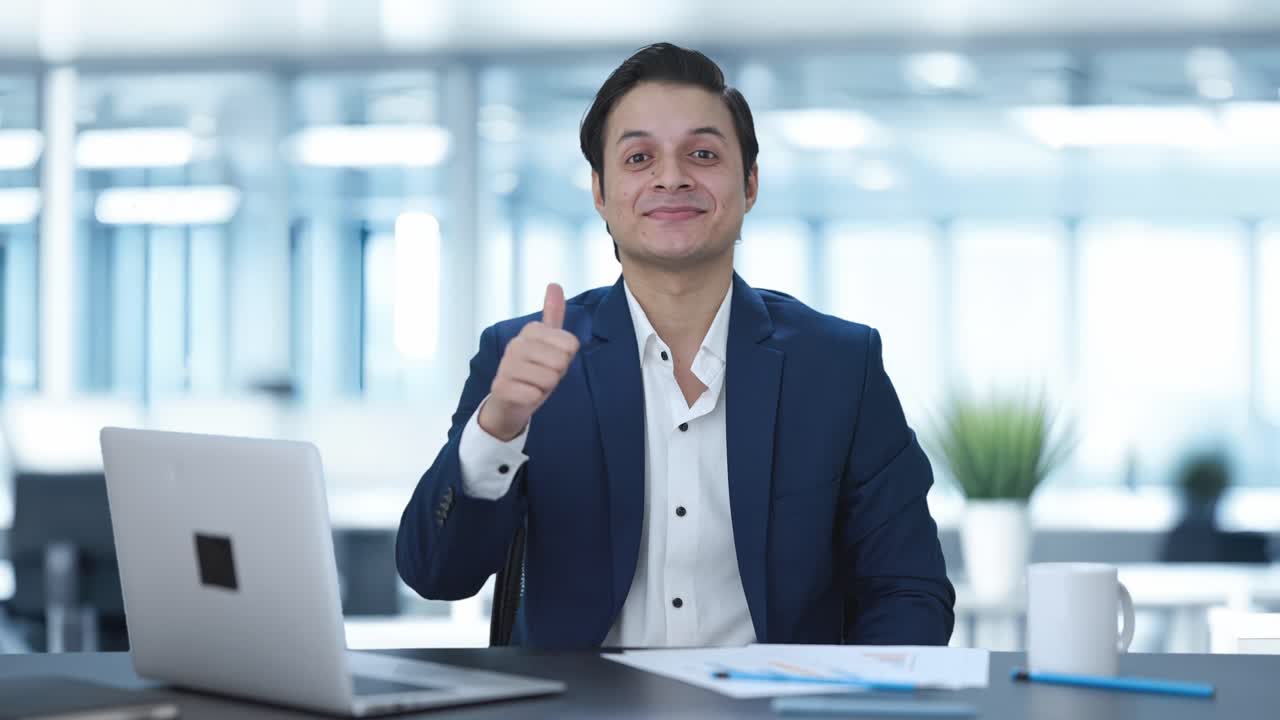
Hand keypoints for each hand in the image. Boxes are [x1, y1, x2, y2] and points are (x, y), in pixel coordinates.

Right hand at [478, 283, 580, 440]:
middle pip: (561, 362)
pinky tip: (524, 395)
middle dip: (556, 374)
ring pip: (548, 379)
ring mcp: (505, 365)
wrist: (509, 400)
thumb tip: (554, 284)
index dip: (566, 358)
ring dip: (545, 388)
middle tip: (543, 375)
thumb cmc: (534, 370)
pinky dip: (533, 399)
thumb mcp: (547, 342)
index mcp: (530, 330)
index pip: (571, 345)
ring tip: (533, 384)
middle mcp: (516, 344)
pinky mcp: (500, 387)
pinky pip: (533, 395)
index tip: (551, 361)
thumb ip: (553, 315)